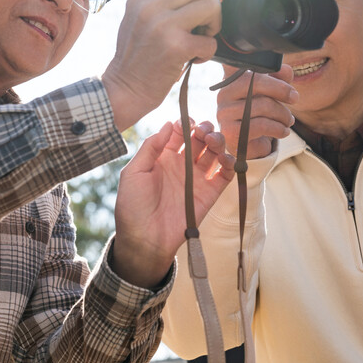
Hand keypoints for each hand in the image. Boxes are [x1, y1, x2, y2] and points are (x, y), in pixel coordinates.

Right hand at [102, 0, 221, 131]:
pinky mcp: (176, 47)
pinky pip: (210, 41)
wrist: (124, 89)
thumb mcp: (137, 17)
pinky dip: (208, 52)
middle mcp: (150, 6)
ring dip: (214, 25)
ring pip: (211, 6)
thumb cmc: (136, 55)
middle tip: (203, 23)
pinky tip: (194, 58)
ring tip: (201, 38)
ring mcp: (163, 25)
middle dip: (211, 3)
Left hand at [111, 120, 234, 287]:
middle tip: (204, 132)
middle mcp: (182, 165)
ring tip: (214, 142)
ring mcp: (197, 179)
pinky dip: (230, 163)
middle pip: (200, 139)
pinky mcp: (210, 194)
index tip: (188, 122)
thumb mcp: (133, 172)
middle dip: (205, 130)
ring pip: (214, 153)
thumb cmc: (133, 206)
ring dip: (218, 142)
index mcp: (163, 157)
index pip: (180, 132)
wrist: (144, 239)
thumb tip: (168, 123)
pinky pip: (225, 175)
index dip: (186, 124)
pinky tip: (225, 158)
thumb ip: (151, 146)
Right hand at [216, 63, 297, 158]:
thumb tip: (286, 70)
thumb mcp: (272, 93)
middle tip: (295, 98)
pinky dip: (278, 128)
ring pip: (263, 105)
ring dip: (283, 114)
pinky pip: (262, 125)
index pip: (247, 66)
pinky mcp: (231, 132)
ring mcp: (225, 114)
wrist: (252, 145)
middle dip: (282, 91)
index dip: (266, 71)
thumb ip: (279, 78)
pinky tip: (283, 131)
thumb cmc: (261, 115)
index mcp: (232, 80)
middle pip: (256, 83)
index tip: (287, 84)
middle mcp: (223, 94)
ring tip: (288, 120)